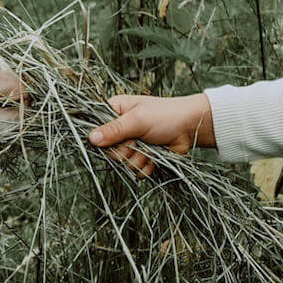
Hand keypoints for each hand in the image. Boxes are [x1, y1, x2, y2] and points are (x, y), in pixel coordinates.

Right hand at [88, 93, 214, 177]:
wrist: (190, 128)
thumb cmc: (166, 115)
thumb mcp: (137, 119)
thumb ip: (114, 130)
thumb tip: (91, 139)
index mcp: (115, 112)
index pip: (96, 129)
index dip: (104, 138)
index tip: (118, 137)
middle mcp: (121, 128)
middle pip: (109, 151)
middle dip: (126, 149)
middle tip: (137, 141)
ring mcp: (132, 144)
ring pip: (123, 163)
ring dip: (138, 158)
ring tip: (149, 147)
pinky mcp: (142, 157)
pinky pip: (136, 170)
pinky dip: (146, 166)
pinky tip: (154, 156)